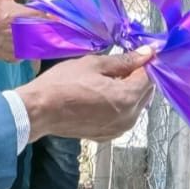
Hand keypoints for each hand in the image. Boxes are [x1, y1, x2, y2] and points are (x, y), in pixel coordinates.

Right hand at [0, 0, 44, 61]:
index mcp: (27, 16)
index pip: (47, 17)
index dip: (50, 18)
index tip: (52, 18)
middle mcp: (27, 32)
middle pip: (44, 34)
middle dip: (43, 31)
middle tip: (38, 28)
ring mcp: (21, 46)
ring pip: (35, 47)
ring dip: (33, 43)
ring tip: (27, 38)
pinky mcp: (13, 56)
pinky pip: (23, 56)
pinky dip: (21, 52)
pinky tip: (15, 46)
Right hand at [16, 48, 155, 141]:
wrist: (40, 110)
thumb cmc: (63, 84)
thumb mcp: (93, 64)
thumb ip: (123, 60)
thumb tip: (146, 53)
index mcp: (127, 98)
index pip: (149, 78)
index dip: (144, 63)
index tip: (135, 54)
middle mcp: (129, 118)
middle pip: (145, 93)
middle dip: (138, 78)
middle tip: (119, 65)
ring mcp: (119, 130)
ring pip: (135, 106)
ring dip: (129, 92)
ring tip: (107, 80)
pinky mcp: (108, 136)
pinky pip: (123, 117)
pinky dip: (119, 105)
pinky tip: (101, 96)